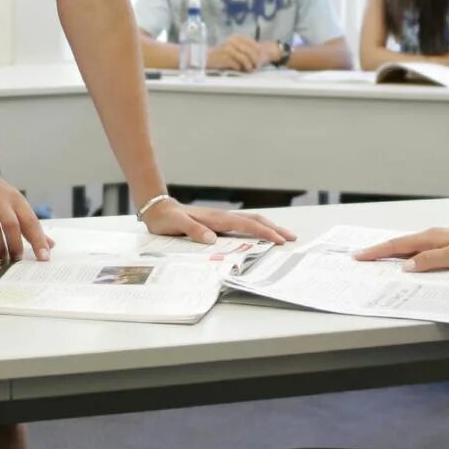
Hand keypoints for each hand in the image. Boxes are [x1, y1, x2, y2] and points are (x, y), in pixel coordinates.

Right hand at [0, 162, 50, 262]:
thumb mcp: (14, 201)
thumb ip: (29, 223)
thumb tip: (48, 243)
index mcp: (15, 199)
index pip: (31, 221)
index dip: (38, 240)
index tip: (44, 257)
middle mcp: (0, 201)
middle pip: (12, 225)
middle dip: (16, 245)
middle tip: (18, 260)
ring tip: (2, 260)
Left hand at [142, 199, 294, 245]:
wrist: (158, 208)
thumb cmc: (166, 219)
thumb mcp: (175, 225)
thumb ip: (193, 231)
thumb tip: (211, 239)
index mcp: (216, 219)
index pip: (246, 225)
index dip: (264, 233)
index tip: (278, 240)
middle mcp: (222, 217)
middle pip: (254, 220)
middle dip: (274, 228)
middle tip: (291, 237)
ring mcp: (221, 219)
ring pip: (250, 221)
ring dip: (268, 227)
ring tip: (283, 235)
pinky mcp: (217, 222)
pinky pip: (242, 224)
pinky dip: (256, 227)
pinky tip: (260, 233)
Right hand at [207, 36, 262, 72]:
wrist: (207, 57)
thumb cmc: (222, 53)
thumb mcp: (233, 46)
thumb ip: (244, 47)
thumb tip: (258, 54)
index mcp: (236, 37)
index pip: (252, 43)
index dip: (258, 52)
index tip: (260, 59)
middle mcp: (233, 41)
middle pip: (250, 51)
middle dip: (255, 60)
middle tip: (257, 66)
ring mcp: (228, 49)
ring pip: (244, 58)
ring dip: (248, 65)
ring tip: (249, 70)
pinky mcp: (224, 58)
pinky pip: (236, 64)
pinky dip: (240, 68)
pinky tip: (240, 70)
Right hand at [354, 227, 448, 271]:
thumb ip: (429, 260)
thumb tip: (405, 266)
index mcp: (431, 238)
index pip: (398, 245)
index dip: (377, 251)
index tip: (360, 256)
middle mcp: (432, 237)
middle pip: (400, 244)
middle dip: (379, 251)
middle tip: (360, 257)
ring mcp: (439, 241)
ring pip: (409, 248)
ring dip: (392, 253)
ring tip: (376, 260)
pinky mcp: (447, 247)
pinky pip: (420, 252)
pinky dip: (407, 256)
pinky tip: (406, 262)